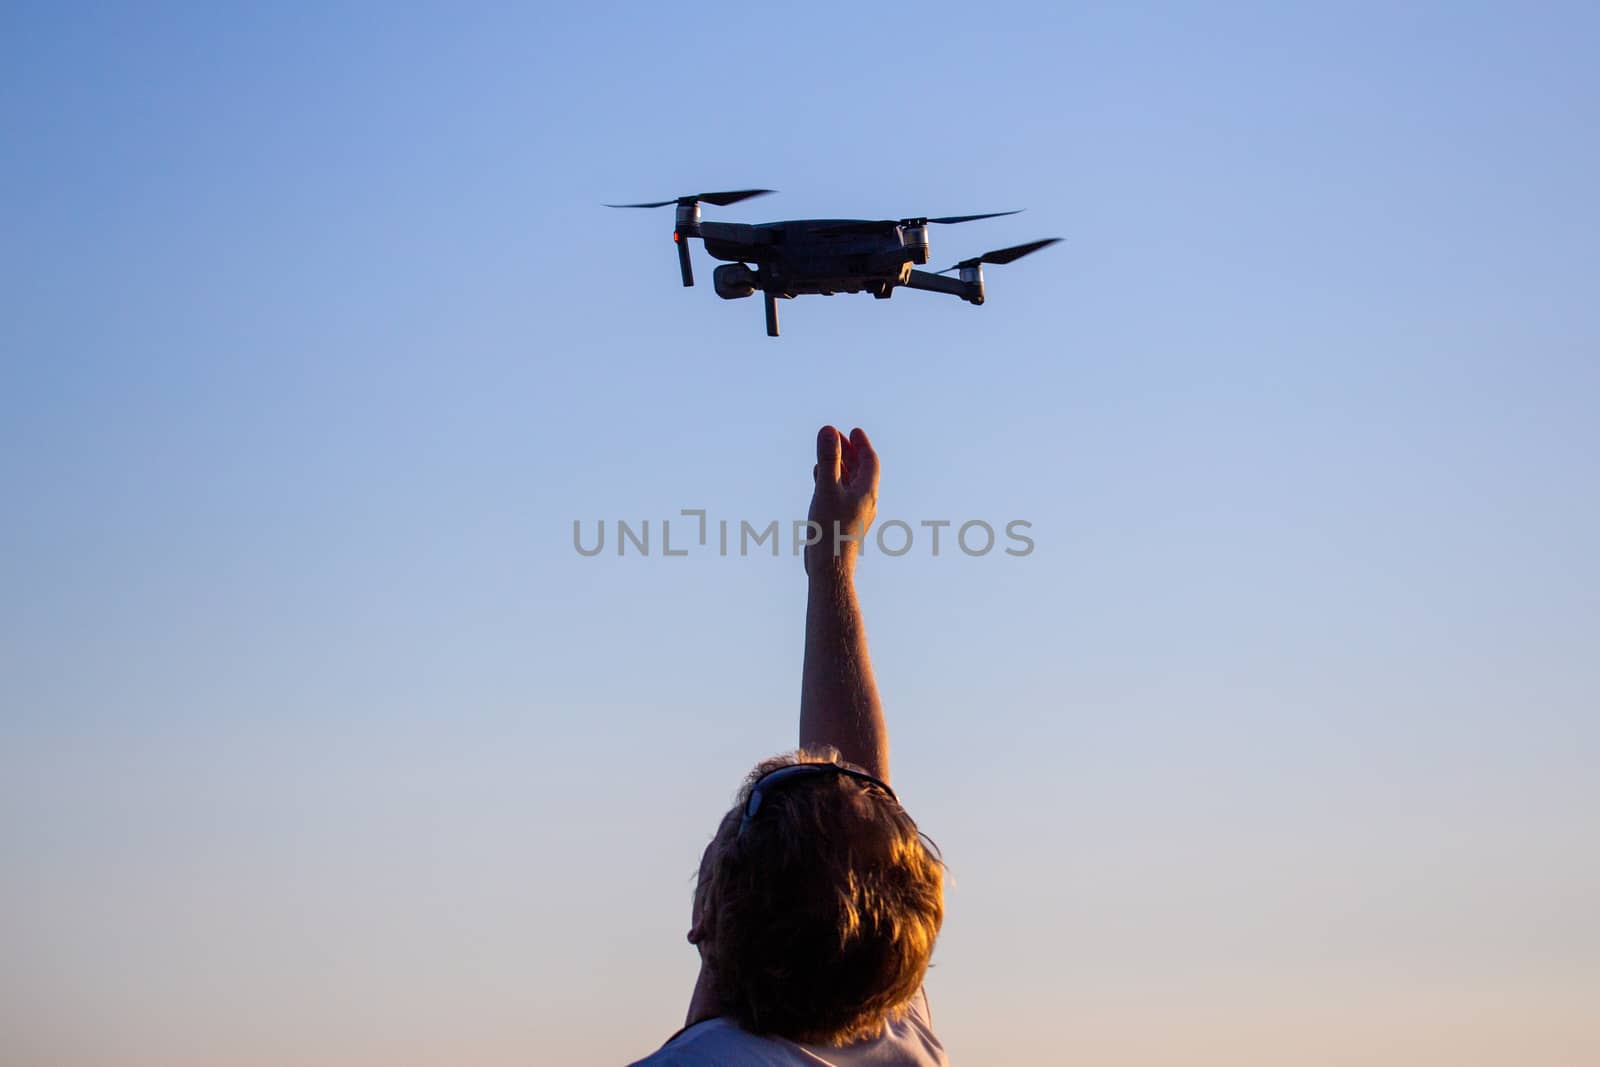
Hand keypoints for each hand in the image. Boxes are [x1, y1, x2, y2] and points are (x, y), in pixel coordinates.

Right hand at [807, 425, 878, 575]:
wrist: (829, 567)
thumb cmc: (830, 529)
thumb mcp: (827, 488)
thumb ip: (828, 459)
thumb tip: (829, 430)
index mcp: (867, 492)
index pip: (869, 461)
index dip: (861, 444)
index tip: (853, 431)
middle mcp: (865, 502)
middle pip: (861, 470)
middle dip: (849, 452)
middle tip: (836, 436)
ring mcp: (855, 513)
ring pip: (849, 482)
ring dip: (839, 466)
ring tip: (826, 453)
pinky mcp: (843, 522)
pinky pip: (840, 494)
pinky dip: (832, 481)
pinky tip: (818, 477)